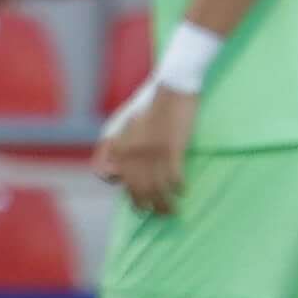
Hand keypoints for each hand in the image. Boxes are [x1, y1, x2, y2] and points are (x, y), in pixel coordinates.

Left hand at [94, 87, 194, 216]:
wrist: (173, 84)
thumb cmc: (150, 102)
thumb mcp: (123, 122)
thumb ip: (115, 147)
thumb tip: (114, 174)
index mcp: (119, 144)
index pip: (115, 180)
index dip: (129, 194)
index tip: (139, 202)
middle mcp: (131, 151)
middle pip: (137, 189)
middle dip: (147, 206)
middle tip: (158, 214)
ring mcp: (152, 151)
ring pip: (156, 188)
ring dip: (165, 204)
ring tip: (172, 211)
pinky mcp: (172, 148)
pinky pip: (174, 177)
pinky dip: (178, 187)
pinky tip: (182, 191)